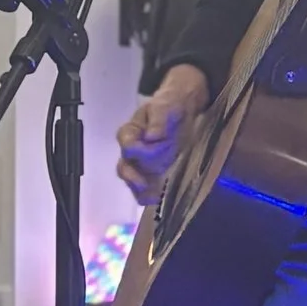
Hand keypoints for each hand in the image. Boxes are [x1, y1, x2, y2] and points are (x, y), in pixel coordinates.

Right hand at [118, 64, 208, 201]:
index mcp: (130, 132)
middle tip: (144, 185)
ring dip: (140, 191)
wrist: (181, 109)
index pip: (129, 146)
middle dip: (134, 178)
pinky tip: (158, 200)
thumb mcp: (165, 107)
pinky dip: (149, 194)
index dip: (142, 150)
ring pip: (132, 180)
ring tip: (151, 199)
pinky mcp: (152, 172)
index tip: (161, 145)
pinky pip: (145, 187)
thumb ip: (158, 120)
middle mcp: (131, 150)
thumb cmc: (169, 106)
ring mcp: (140, 163)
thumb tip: (152, 137)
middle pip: (125, 167)